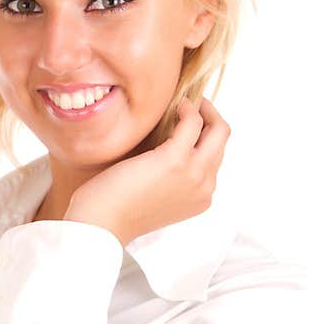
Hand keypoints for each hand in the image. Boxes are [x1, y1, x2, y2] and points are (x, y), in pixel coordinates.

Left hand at [63, 96, 230, 246]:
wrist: (101, 223)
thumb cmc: (116, 207)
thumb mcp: (153, 194)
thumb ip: (168, 176)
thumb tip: (163, 146)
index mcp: (200, 198)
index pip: (214, 159)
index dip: (204, 137)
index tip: (190, 120)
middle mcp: (205, 188)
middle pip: (222, 143)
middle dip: (212, 118)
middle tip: (194, 103)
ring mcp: (194, 174)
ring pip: (218, 131)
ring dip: (204, 109)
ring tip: (184, 100)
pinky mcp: (176, 160)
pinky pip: (194, 123)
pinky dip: (188, 108)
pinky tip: (175, 104)